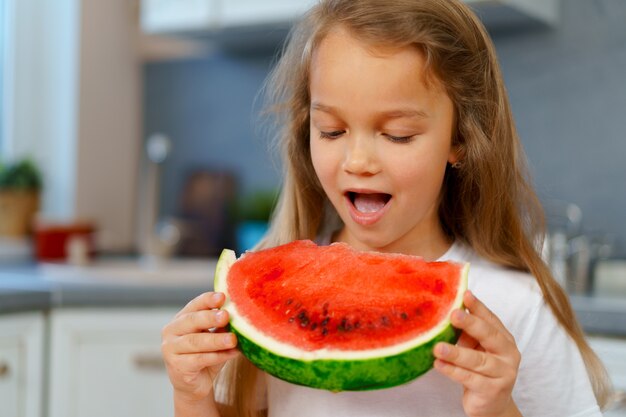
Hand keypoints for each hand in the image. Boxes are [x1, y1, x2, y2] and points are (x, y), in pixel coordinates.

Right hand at [161, 292, 239, 402]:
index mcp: (181, 318)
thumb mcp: (214, 337)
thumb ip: (221, 326)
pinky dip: (217, 356)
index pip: (194, 305)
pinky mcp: (176, 366)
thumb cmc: (205, 355)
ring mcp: (170, 349)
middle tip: (226, 316)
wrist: (194, 384)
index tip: (223, 297)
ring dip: (216, 340)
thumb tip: (239, 315)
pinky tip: (232, 354)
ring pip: (195, 342)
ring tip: (233, 339)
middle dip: (210, 317)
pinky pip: (198, 360)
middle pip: (192, 321)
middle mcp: (172, 331)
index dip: (208, 300)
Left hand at [433, 290, 521, 416]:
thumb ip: (468, 333)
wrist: (491, 405)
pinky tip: (439, 364)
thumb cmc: (480, 370)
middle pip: (489, 336)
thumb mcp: (475, 348)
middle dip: (470, 324)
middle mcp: (508, 354)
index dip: (478, 307)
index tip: (465, 294)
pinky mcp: (492, 391)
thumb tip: (448, 311)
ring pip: (477, 360)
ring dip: (456, 353)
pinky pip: (469, 378)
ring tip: (438, 347)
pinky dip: (453, 371)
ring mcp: (503, 373)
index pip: (491, 320)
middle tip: (453, 315)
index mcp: (504, 339)